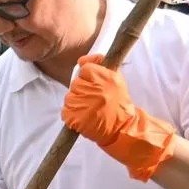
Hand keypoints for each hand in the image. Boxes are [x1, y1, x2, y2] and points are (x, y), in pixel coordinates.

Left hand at [61, 55, 176, 180]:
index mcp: (105, 78)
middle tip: (94, 100)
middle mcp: (94, 90)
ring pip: (69, 98)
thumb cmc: (118, 103)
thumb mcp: (115, 79)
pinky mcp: (76, 118)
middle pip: (75, 84)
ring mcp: (84, 105)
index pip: (85, 69)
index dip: (88, 77)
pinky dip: (72, 115)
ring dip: (76, 104)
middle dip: (81, 91)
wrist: (122, 128)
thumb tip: (81, 60)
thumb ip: (99, 65)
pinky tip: (84, 118)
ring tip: (90, 110)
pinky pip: (66, 112)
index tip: (94, 85)